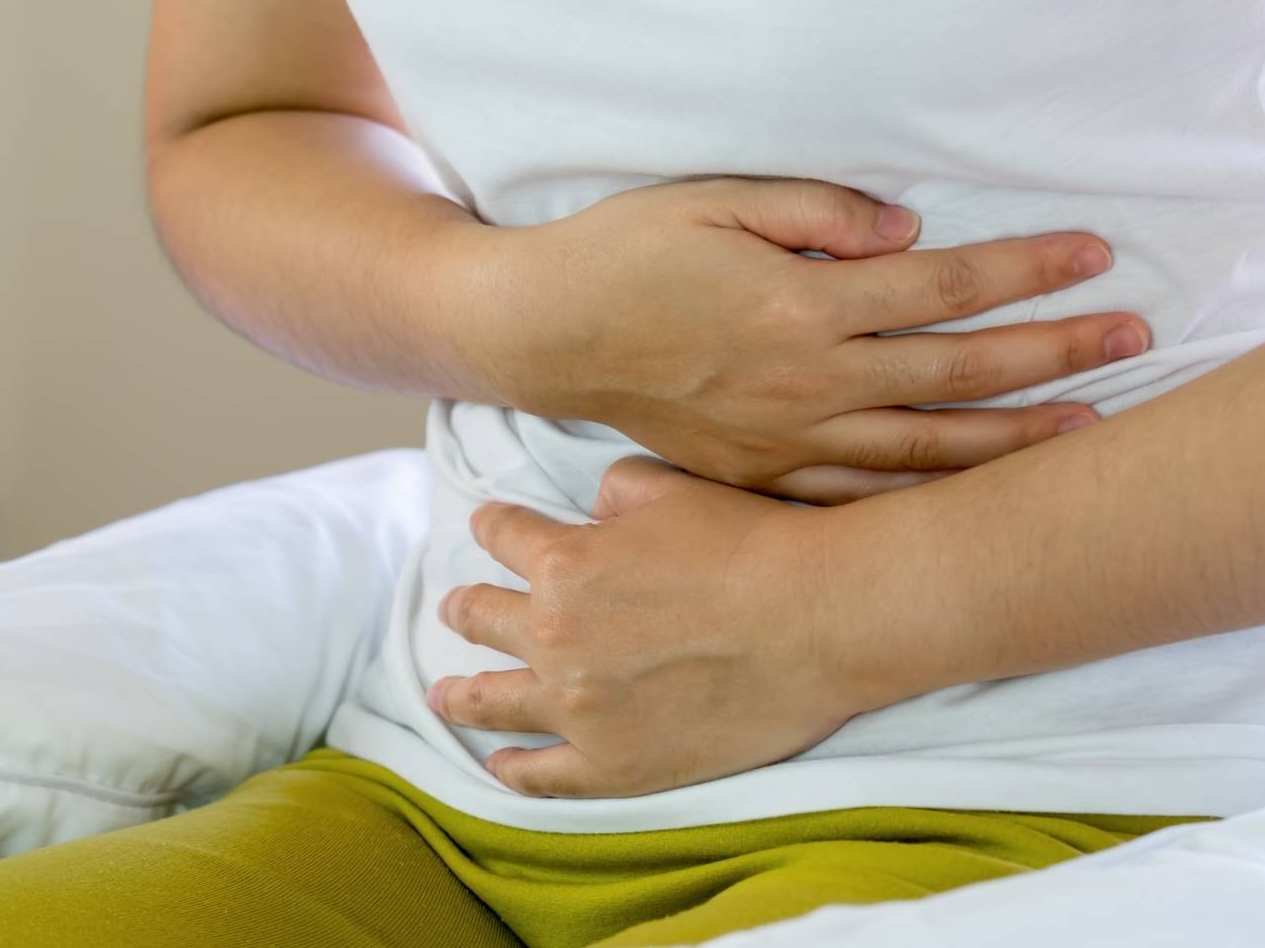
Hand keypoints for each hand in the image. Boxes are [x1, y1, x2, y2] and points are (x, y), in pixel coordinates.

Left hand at [427, 457, 874, 797]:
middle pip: (485, 619)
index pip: (506, 536)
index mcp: (565, 563)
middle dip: (466, 608)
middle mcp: (556, 637)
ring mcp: (580, 710)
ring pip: (494, 702)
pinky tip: (499, 764)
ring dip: (462, 693)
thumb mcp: (677, 489)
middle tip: (455, 608)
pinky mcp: (616, 766)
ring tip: (445, 694)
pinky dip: (513, 770)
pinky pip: (544, 776)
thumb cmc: (757, 546)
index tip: (487, 527)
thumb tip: (597, 508)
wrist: (819, 619)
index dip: (495, 527)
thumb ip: (618, 493)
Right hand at [457, 177, 1149, 503]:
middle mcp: (810, 382)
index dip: (1027, 270)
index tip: (1096, 255)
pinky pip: (863, 499)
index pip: (946, 287)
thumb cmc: (628, 252)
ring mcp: (789, 442)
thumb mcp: (715, 200)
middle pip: (960, 373)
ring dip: (1016, 440)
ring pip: (928, 450)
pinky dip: (930, 500)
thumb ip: (819, 213)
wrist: (542, 333)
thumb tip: (911, 233)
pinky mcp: (763, 478)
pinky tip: (981, 497)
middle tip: (1135, 337)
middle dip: (1056, 354)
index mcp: (804, 306)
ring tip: (1090, 430)